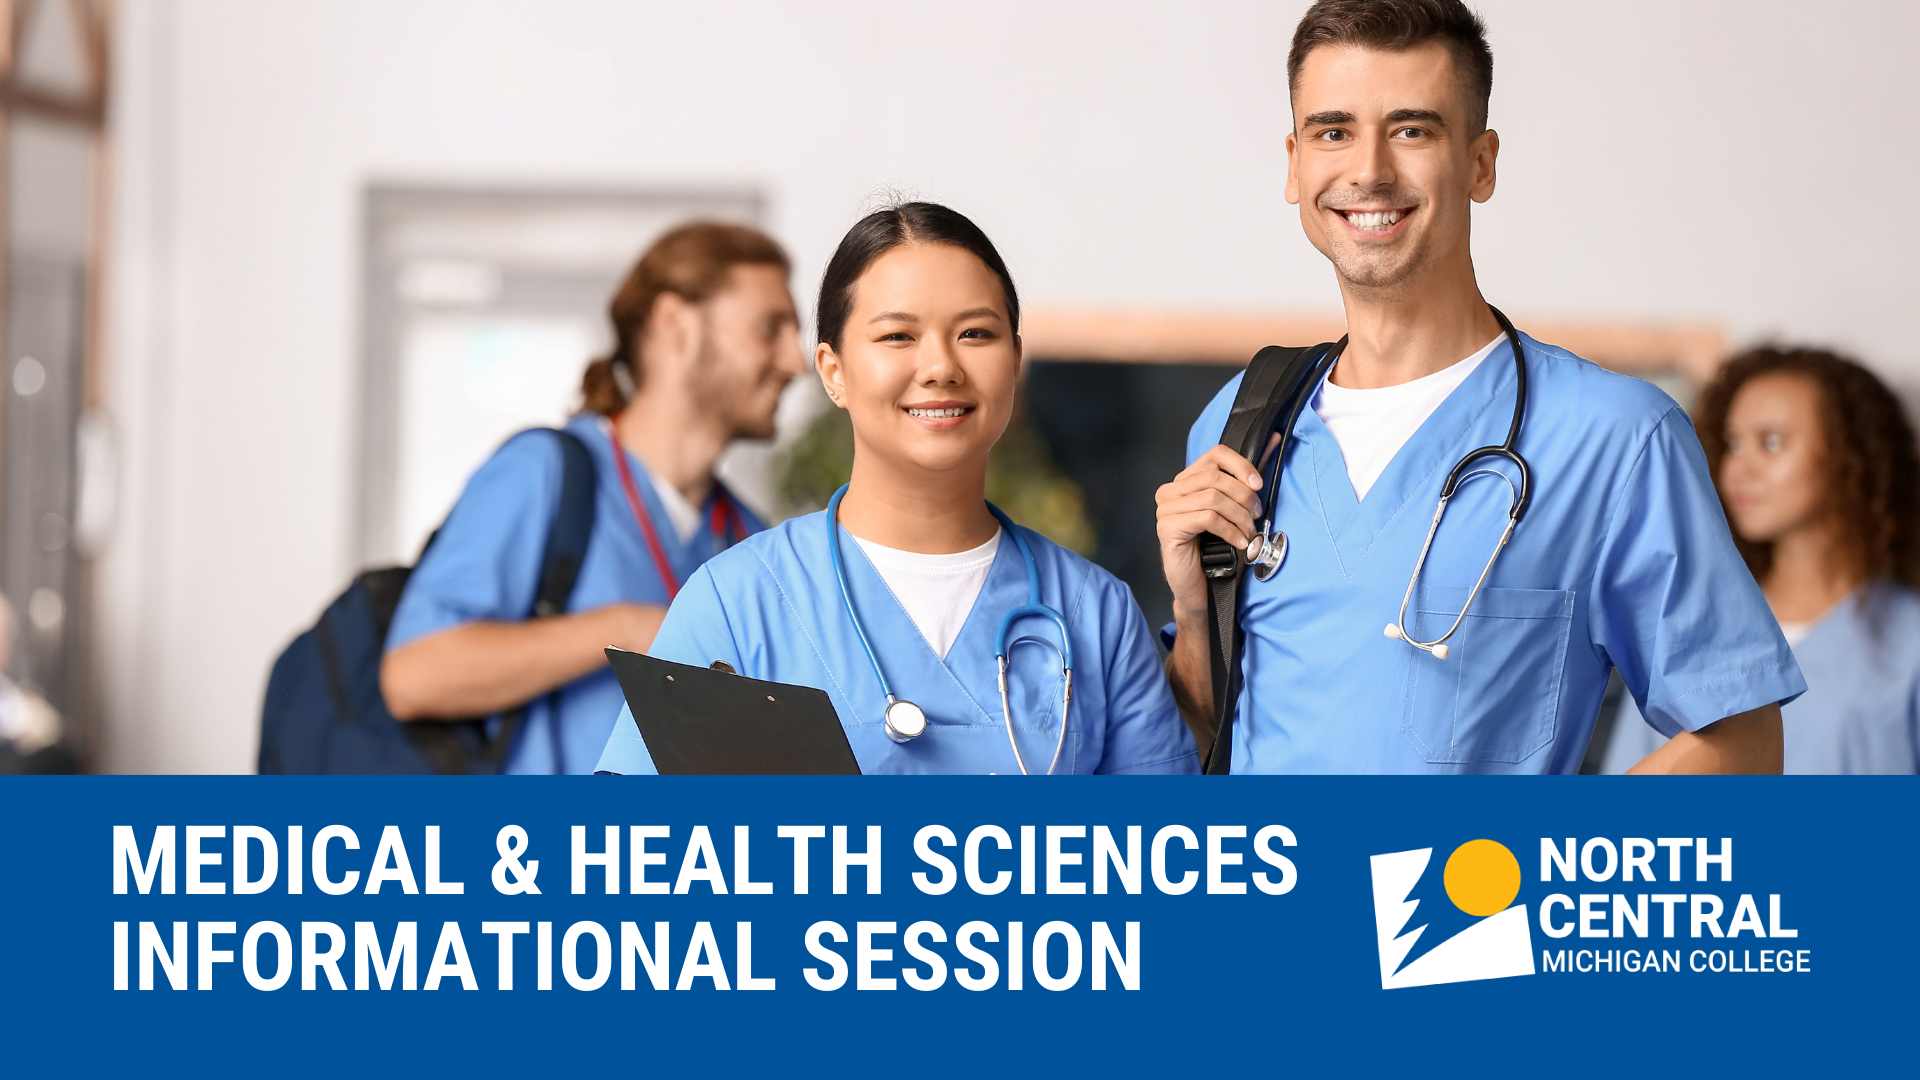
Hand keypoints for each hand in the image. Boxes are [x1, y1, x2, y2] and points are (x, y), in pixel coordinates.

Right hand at [1155, 444, 1265, 622]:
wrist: (1202, 588)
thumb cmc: (1216, 549)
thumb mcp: (1235, 508)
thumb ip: (1248, 477)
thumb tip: (1273, 440)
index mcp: (1185, 481)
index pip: (1215, 455)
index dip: (1241, 465)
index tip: (1258, 485)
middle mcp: (1170, 491)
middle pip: (1215, 477)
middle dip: (1243, 496)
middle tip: (1256, 516)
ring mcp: (1166, 510)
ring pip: (1213, 497)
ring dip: (1239, 516)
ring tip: (1249, 533)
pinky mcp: (1168, 528)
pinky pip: (1207, 518)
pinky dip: (1230, 530)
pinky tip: (1239, 542)